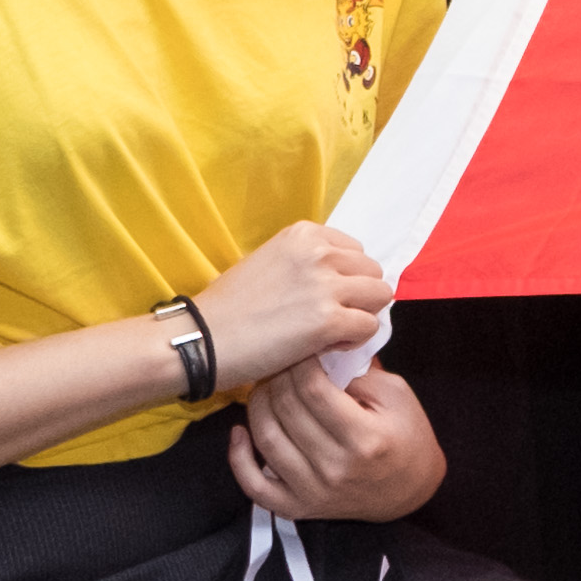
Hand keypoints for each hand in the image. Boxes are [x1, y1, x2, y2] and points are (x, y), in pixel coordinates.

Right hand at [193, 219, 393, 388]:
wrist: (200, 339)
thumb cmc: (227, 307)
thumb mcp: (268, 263)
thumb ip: (306, 264)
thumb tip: (341, 279)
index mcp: (304, 234)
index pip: (356, 251)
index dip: (346, 278)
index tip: (324, 298)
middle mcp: (319, 253)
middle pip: (372, 272)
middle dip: (358, 297)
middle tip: (331, 318)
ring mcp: (325, 285)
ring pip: (380, 296)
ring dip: (361, 316)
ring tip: (332, 332)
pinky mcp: (328, 321)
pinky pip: (369, 327)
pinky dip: (354, 341)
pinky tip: (326, 346)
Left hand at [227, 355, 442, 523]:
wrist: (411, 490)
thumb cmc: (407, 437)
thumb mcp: (398, 395)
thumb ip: (359, 373)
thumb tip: (320, 351)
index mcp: (364, 439)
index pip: (313, 390)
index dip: (300, 362)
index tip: (303, 349)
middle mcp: (335, 468)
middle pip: (285, 410)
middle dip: (278, 377)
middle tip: (282, 362)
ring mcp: (313, 491)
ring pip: (265, 438)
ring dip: (257, 405)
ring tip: (266, 387)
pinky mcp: (297, 507)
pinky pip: (254, 486)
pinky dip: (239, 458)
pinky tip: (240, 432)